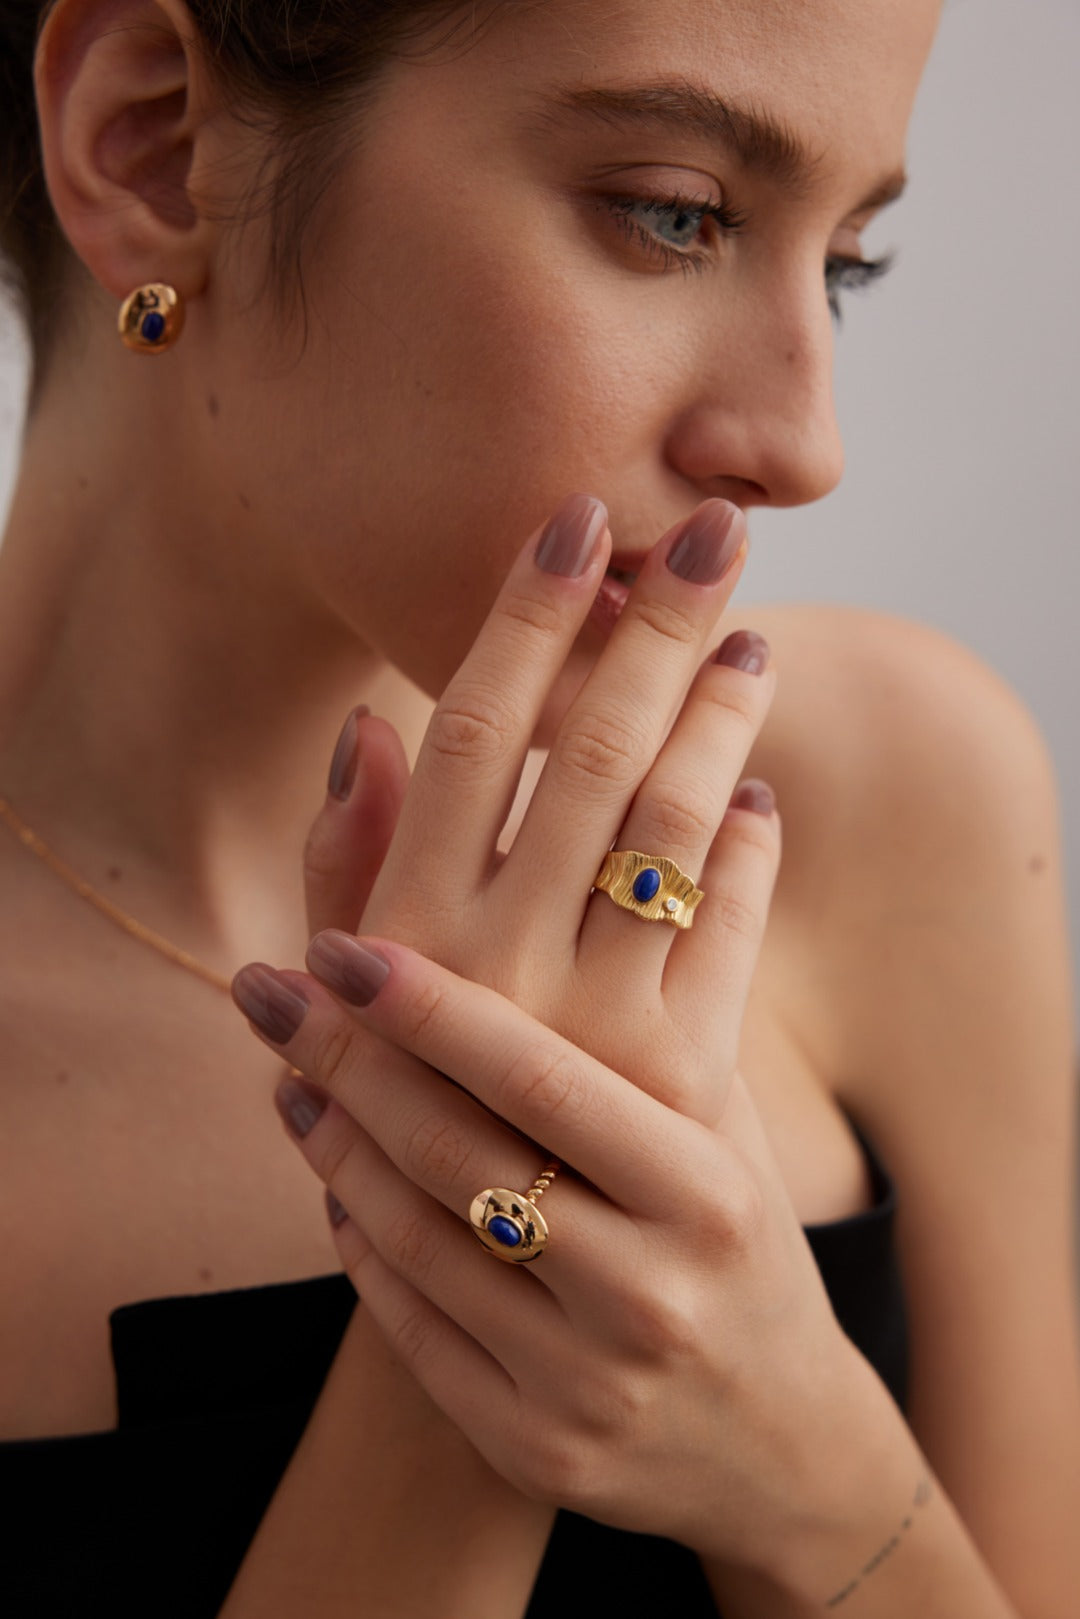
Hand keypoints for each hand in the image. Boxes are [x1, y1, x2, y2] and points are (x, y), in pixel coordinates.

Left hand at [233, 937, 899, 1576]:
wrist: (779, 1436)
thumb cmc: (739, 1232)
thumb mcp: (730, 1113)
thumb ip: (700, 970)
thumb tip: (738, 793)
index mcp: (705, 1190)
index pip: (541, 1081)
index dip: (432, 1009)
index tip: (343, 947)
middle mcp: (650, 1291)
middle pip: (460, 1157)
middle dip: (348, 1061)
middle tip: (269, 989)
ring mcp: (588, 1383)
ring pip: (420, 1242)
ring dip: (335, 1147)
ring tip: (289, 1073)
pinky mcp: (537, 1449)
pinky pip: (415, 1331)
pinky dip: (361, 1247)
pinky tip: (331, 1182)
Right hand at [299, 493, 779, 1128]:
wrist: (500, 1277)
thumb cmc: (404, 1107)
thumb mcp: (342, 993)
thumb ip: (345, 864)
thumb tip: (363, 727)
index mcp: (399, 928)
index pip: (467, 731)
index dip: (526, 618)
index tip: (579, 521)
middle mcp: (492, 966)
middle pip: (588, 752)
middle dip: (658, 628)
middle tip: (718, 532)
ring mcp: (592, 1024)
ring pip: (673, 826)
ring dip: (721, 720)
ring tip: (754, 644)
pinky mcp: (680, 1077)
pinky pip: (734, 928)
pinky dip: (755, 850)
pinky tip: (763, 794)